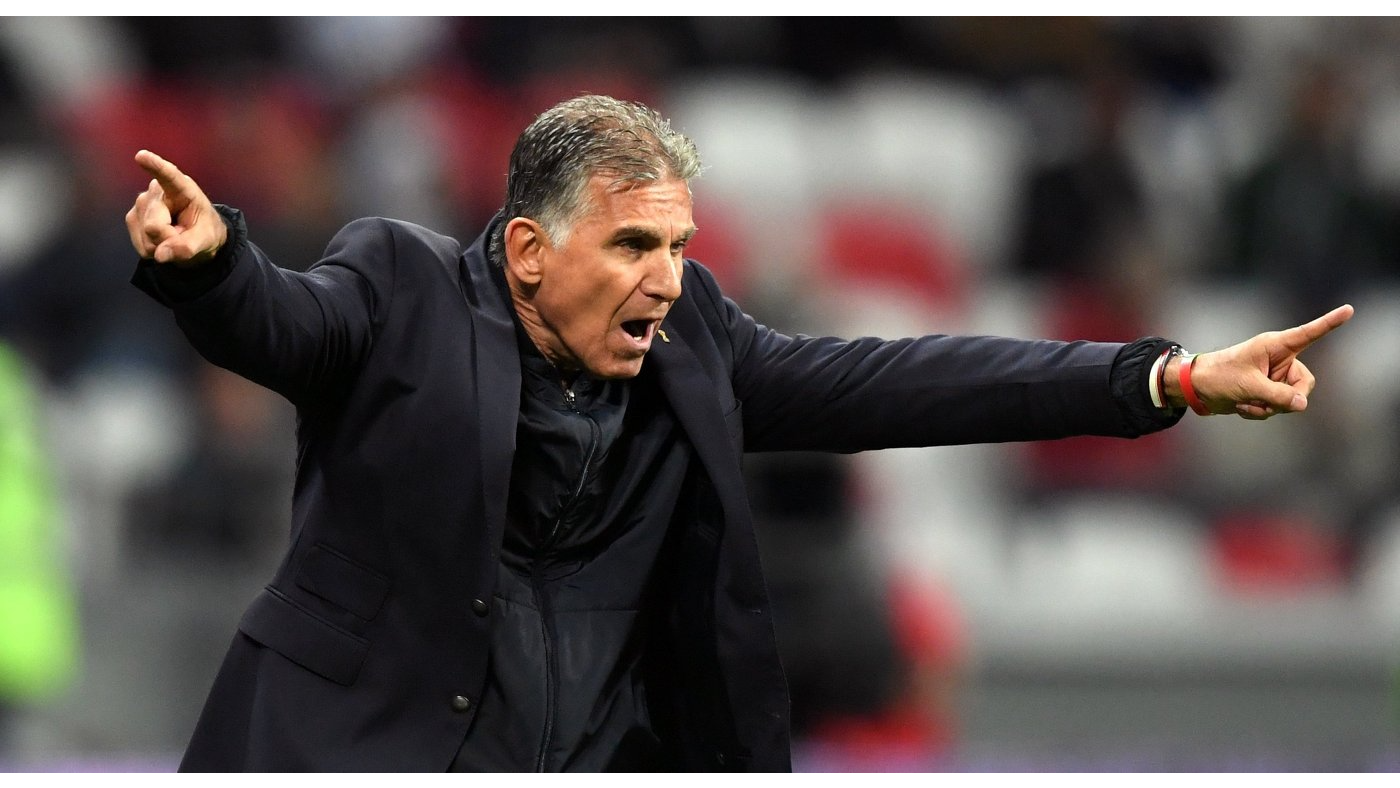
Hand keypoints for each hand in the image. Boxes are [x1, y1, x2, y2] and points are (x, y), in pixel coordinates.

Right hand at [124, 150, 227, 265]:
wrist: (196, 238)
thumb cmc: (204, 231)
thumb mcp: (206, 241)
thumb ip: (187, 248)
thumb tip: (159, 255)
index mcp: (182, 188)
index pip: (168, 175)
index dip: (155, 166)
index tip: (141, 156)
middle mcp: (157, 192)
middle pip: (154, 226)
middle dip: (169, 239)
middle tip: (183, 236)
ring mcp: (141, 204)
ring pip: (147, 237)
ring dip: (162, 246)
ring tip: (174, 235)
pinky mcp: (132, 218)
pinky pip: (141, 245)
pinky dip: (153, 250)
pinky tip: (162, 240)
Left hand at [1169, 304, 1354, 419]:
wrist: (1196, 389)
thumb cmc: (1218, 377)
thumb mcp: (1248, 387)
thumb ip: (1277, 396)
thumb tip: (1302, 404)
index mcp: (1274, 346)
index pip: (1308, 334)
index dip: (1329, 323)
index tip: (1349, 310)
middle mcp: (1279, 359)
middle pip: (1305, 383)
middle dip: (1287, 398)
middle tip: (1263, 400)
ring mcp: (1274, 376)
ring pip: (1291, 399)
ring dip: (1269, 407)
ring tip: (1246, 402)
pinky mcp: (1267, 391)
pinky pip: (1277, 407)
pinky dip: (1260, 412)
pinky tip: (1242, 407)